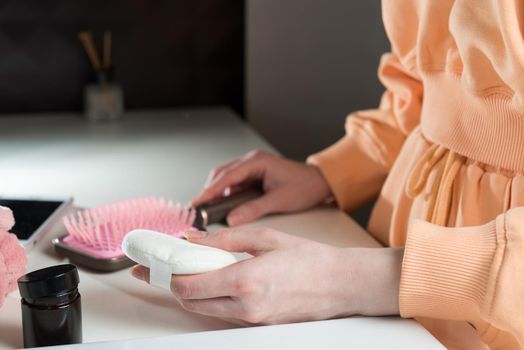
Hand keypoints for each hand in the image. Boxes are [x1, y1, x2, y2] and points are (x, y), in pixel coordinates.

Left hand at [131, 228, 402, 324]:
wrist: (341, 284)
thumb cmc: (311, 259)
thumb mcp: (266, 237)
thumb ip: (225, 239)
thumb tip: (195, 238)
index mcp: (245, 281)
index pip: (188, 285)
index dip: (165, 275)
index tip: (151, 265)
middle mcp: (245, 306)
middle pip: (190, 302)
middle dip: (172, 284)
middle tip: (163, 267)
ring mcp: (251, 319)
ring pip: (204, 309)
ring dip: (190, 292)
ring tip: (188, 270)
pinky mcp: (257, 323)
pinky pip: (223, 312)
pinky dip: (210, 298)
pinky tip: (213, 281)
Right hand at [192, 150, 332, 225]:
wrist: (320, 182)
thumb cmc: (305, 186)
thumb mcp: (279, 200)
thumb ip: (254, 209)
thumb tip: (232, 219)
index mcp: (257, 161)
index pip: (227, 176)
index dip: (210, 191)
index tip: (197, 203)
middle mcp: (252, 161)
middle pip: (222, 174)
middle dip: (209, 191)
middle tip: (198, 209)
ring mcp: (253, 167)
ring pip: (227, 179)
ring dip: (217, 193)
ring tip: (208, 210)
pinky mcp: (255, 175)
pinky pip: (235, 183)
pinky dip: (227, 194)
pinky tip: (224, 206)